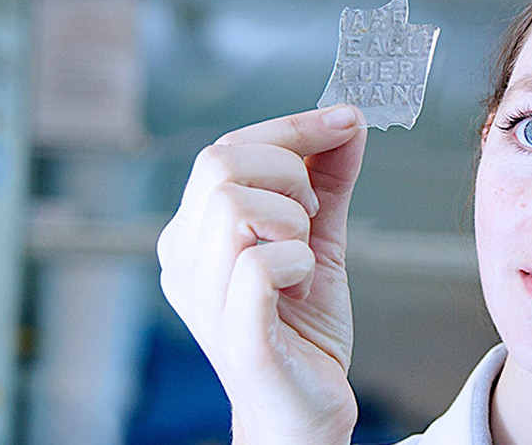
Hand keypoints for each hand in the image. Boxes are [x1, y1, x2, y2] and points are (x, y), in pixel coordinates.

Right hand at [157, 105, 366, 443]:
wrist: (304, 410)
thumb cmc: (302, 332)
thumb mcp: (319, 240)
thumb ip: (327, 182)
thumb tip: (346, 122)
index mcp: (194, 234)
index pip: (223, 149)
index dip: (291, 128)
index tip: (345, 121)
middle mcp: (185, 262)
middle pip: (221, 165)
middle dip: (289, 173)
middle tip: (314, 217)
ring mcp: (203, 298)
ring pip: (235, 206)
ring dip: (293, 221)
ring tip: (305, 257)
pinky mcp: (236, 333)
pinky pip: (260, 264)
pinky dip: (298, 262)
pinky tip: (302, 284)